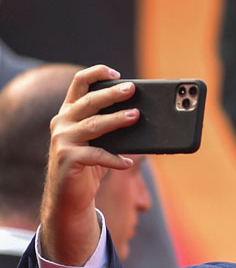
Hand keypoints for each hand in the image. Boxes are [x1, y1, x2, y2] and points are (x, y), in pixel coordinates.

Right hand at [39, 65, 140, 265]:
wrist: (68, 196)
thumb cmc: (89, 164)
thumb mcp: (100, 141)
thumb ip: (112, 127)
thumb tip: (142, 116)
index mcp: (69, 113)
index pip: (79, 85)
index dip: (96, 74)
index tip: (116, 71)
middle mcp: (61, 122)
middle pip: (89, 102)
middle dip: (112, 94)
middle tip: (132, 89)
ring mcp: (62, 140)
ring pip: (93, 125)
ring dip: (116, 120)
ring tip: (136, 116)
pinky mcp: (67, 159)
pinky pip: (96, 156)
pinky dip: (115, 159)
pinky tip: (128, 162)